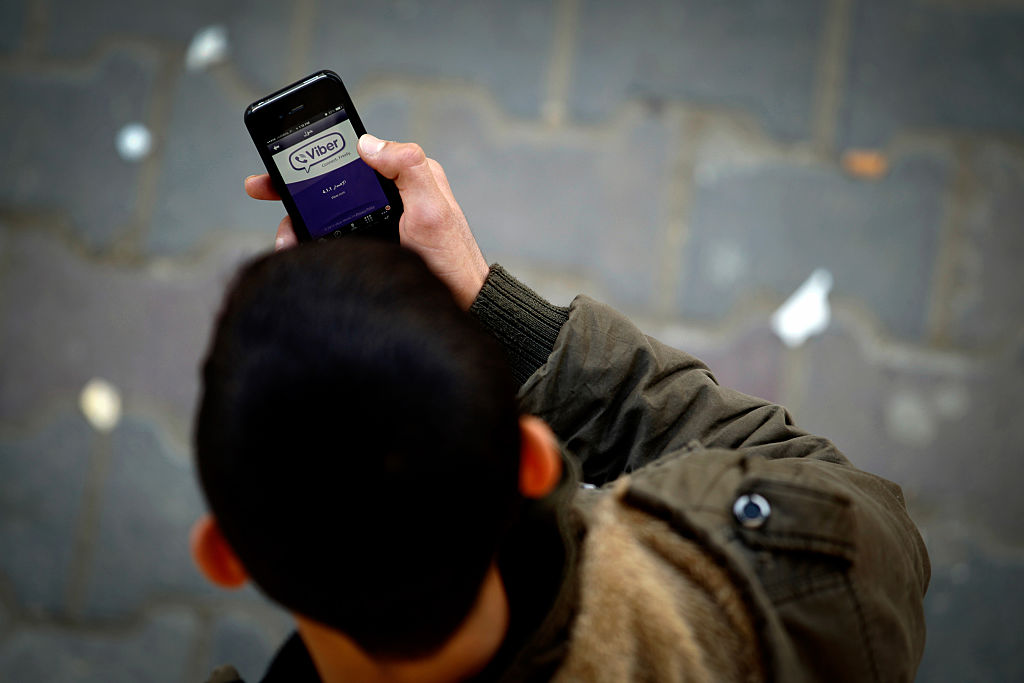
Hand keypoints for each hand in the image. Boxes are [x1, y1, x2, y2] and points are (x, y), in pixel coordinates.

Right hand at [243, 135, 488, 308]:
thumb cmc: (451, 259)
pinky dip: (312, 245)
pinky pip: (333, 238)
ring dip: (298, 224)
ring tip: (287, 246)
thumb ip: (407, 168)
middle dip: (293, 190)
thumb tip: (368, 143)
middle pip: (330, 183)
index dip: (312, 155)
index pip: (351, 155)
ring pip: (325, 213)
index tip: (280, 162)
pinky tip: (302, 257)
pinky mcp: (372, 245)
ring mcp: (379, 221)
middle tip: (261, 191)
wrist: (460, 305)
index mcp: (405, 175)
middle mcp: (390, 194)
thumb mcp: (432, 208)